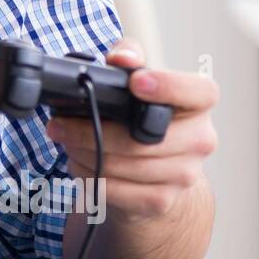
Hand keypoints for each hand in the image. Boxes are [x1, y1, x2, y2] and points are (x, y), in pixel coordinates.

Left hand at [44, 37, 218, 217]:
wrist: (159, 174)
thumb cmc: (144, 119)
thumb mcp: (139, 82)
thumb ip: (130, 59)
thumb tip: (121, 58)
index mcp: (198, 105)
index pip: (199, 92)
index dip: (169, 86)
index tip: (136, 82)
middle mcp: (199, 140)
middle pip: (142, 138)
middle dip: (92, 131)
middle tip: (59, 125)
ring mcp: (184, 174)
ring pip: (124, 165)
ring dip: (84, 154)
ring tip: (66, 142)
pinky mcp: (162, 201)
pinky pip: (117, 191)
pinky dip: (91, 178)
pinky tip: (79, 165)